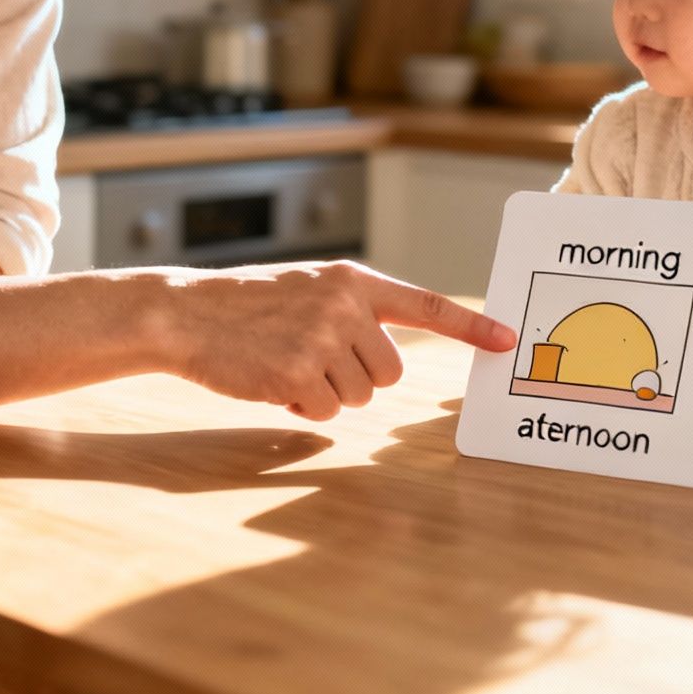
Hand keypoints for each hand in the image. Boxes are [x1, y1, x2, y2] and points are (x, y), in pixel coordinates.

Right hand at [151, 260, 515, 420]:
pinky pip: (327, 412)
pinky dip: (302, 407)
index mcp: (352, 281)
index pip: (425, 304)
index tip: (507, 340)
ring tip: (285, 363)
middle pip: (390, 370)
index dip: (470, 327)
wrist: (185, 313)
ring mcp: (322, 339)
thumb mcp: (307, 290)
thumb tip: (390, 354)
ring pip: (360, 396)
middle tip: (313, 359)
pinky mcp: (299, 373)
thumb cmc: (246, 305)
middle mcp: (345, 306)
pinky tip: (271, 380)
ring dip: (327, 394)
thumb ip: (351, 311)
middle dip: (358, 377)